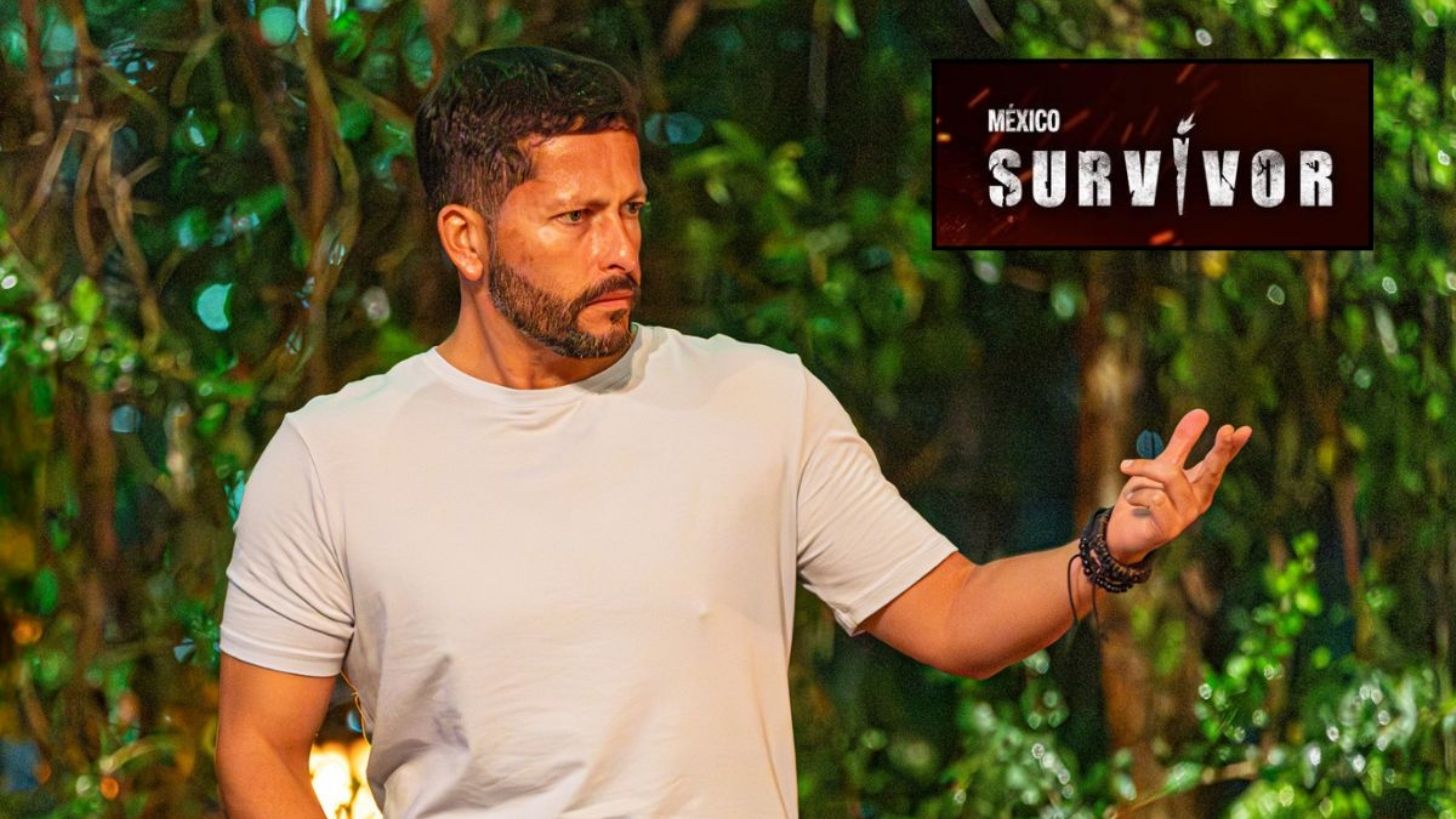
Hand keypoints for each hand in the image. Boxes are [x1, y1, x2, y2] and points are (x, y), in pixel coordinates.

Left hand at [1106, 408, 1252, 563]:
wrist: (1121, 531)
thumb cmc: (1143, 497)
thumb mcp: (1161, 465)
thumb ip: (1182, 443)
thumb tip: (1203, 412)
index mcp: (1199, 485)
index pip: (1219, 463)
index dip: (1231, 447)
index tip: (1243, 429)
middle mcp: (1198, 500)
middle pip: (1211, 471)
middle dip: (1219, 450)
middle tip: (1227, 429)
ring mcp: (1186, 516)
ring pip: (1171, 476)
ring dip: (1143, 469)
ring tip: (1128, 476)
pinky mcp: (1169, 528)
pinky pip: (1155, 497)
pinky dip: (1137, 493)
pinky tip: (1131, 501)